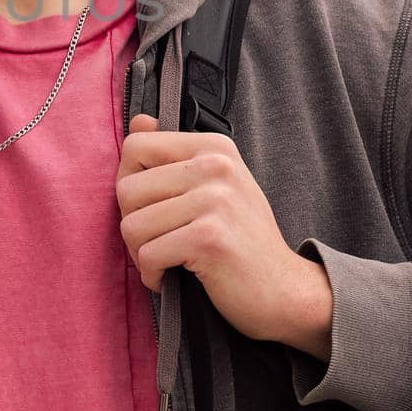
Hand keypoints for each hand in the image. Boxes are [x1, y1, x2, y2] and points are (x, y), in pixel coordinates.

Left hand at [116, 113, 321, 345]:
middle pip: (126, 188)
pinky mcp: (208, 237)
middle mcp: (216, 166)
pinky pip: (148, 255)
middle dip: (133, 223)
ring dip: (141, 253)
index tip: (151, 207)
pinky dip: (152, 275)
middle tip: (159, 241)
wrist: (284, 290)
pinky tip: (171, 278)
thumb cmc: (241, 240)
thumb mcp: (215, 186)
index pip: (135, 146)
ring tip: (168, 261)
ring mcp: (214, 200)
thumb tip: (137, 120)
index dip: (129, 181)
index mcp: (214, 147)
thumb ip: (174, 154)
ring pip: (132, 225)